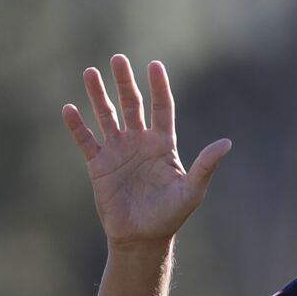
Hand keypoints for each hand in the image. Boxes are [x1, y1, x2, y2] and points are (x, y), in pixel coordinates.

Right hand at [62, 54, 231, 247]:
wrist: (143, 237)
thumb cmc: (171, 215)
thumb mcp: (192, 190)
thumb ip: (206, 165)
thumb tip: (227, 143)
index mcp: (163, 145)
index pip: (161, 108)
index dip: (158, 87)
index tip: (154, 65)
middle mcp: (140, 143)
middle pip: (132, 105)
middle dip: (125, 82)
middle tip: (117, 58)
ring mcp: (118, 152)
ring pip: (106, 116)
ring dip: (98, 95)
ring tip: (90, 72)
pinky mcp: (99, 165)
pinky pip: (86, 140)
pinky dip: (77, 126)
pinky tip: (69, 108)